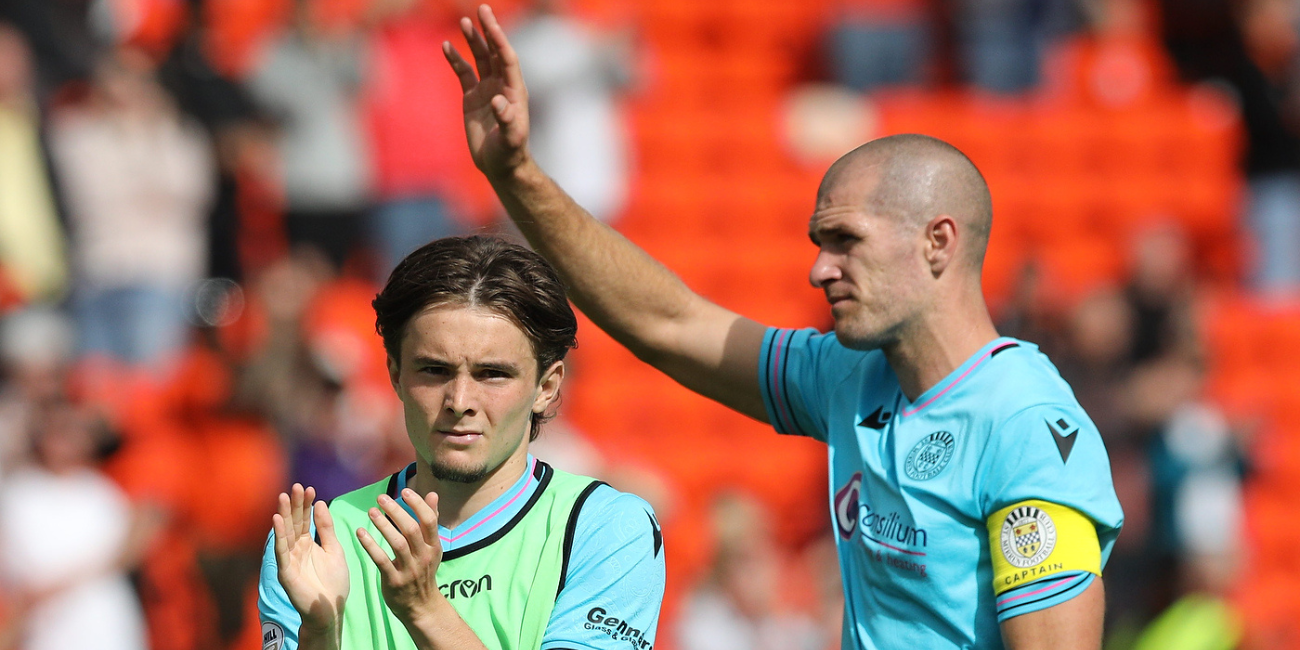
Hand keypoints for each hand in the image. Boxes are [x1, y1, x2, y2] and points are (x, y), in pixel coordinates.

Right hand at [272, 484, 350, 633]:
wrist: (331, 609)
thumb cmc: (333, 582)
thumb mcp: (334, 549)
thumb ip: (326, 528)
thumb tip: (320, 503)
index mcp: (308, 543)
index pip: (305, 520)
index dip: (306, 505)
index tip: (309, 488)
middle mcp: (296, 549)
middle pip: (294, 523)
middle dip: (295, 505)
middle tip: (296, 486)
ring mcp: (289, 559)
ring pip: (285, 533)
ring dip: (284, 515)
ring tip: (284, 497)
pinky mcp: (285, 571)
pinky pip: (281, 550)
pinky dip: (279, 535)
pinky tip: (277, 520)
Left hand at [356, 489, 443, 627]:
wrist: (420, 606)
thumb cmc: (423, 571)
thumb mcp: (431, 547)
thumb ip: (430, 521)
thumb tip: (432, 494)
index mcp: (434, 546)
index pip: (429, 520)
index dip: (417, 504)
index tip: (404, 491)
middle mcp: (424, 556)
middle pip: (411, 529)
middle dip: (396, 511)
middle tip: (381, 498)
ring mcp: (410, 570)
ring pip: (397, 543)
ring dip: (383, 525)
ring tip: (371, 512)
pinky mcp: (394, 581)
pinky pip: (381, 560)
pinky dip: (370, 545)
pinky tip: (360, 532)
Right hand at [443, 4, 530, 179]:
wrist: (499, 165)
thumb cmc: (509, 153)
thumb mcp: (510, 139)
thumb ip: (507, 121)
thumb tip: (500, 101)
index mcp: (515, 91)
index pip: (506, 59)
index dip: (499, 40)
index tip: (490, 22)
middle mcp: (502, 85)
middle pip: (494, 52)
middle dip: (488, 31)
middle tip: (482, 9)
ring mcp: (486, 89)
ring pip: (479, 59)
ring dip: (472, 40)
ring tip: (465, 21)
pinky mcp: (472, 97)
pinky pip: (463, 73)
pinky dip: (455, 59)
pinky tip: (446, 46)